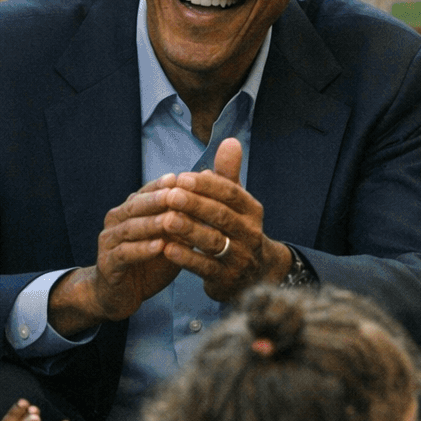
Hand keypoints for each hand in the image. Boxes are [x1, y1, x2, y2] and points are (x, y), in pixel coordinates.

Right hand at [82, 174, 193, 322]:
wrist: (120, 295)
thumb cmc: (150, 263)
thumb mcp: (172, 239)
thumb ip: (185, 218)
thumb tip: (206, 193)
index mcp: (130, 211)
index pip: (146, 192)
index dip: (162, 185)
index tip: (181, 178)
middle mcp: (116, 221)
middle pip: (136, 206)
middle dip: (156, 199)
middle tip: (175, 194)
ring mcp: (109, 242)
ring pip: (130, 228)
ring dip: (151, 223)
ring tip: (169, 220)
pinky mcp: (108, 264)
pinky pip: (124, 254)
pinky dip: (142, 249)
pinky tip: (158, 247)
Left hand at [153, 138, 291, 302]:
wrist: (254, 275)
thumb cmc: (236, 230)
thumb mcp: (236, 203)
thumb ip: (228, 174)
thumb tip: (229, 141)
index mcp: (252, 211)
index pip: (231, 193)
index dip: (206, 185)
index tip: (181, 177)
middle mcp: (250, 234)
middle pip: (222, 216)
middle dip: (196, 205)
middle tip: (170, 195)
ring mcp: (240, 258)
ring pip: (214, 242)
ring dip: (190, 231)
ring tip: (167, 220)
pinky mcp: (227, 280)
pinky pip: (205, 268)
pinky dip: (186, 258)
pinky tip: (166, 248)